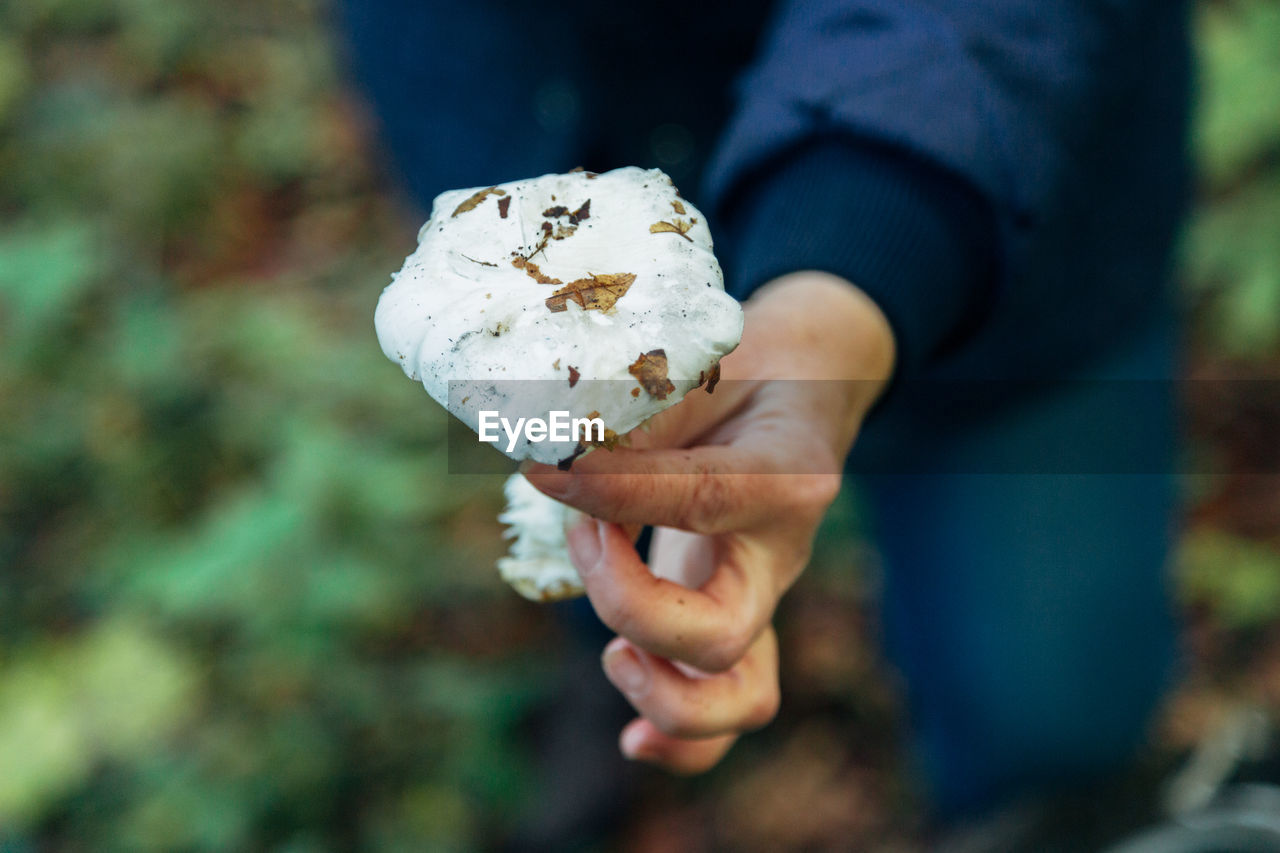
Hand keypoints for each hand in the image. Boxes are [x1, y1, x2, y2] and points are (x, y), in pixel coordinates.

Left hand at [523, 271, 895, 772]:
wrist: (804, 388)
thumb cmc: (744, 368)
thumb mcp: (701, 365)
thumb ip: (639, 415)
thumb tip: (551, 455)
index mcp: (786, 477)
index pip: (702, 500)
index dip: (615, 495)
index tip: (546, 470)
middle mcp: (782, 553)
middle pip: (718, 633)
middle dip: (625, 602)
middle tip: (581, 533)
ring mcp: (766, 597)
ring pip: (742, 698)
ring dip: (658, 690)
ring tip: (610, 650)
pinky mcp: (744, 621)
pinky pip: (729, 711)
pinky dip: (682, 741)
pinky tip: (631, 743)